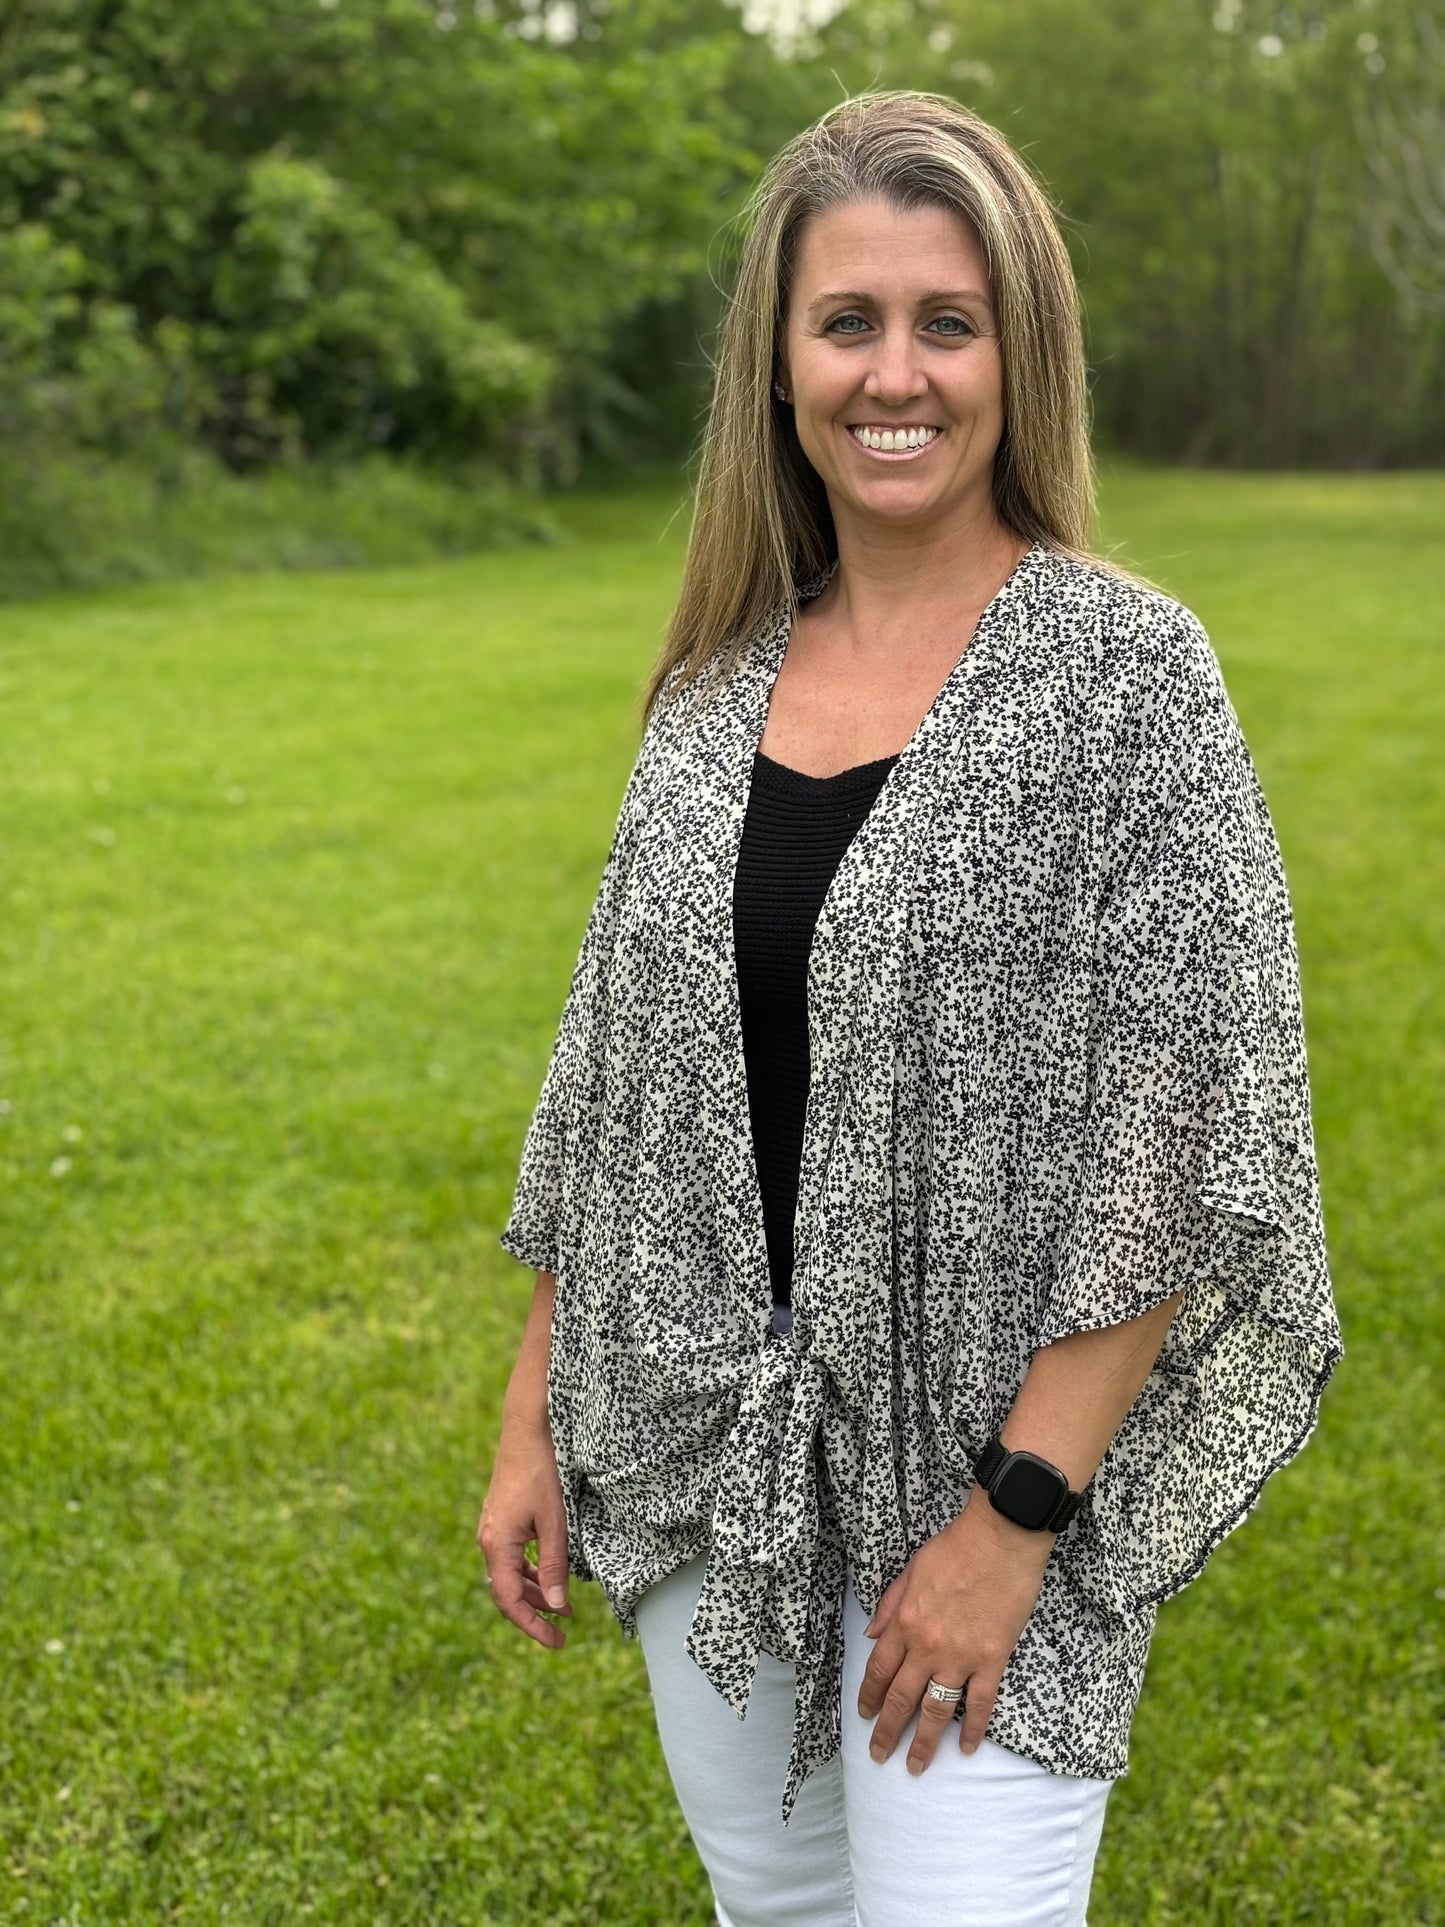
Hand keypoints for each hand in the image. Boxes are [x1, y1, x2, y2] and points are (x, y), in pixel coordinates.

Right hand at [476, 1415, 573, 1648]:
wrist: (527, 1431)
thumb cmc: (542, 1473)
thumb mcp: (555, 1521)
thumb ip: (555, 1564)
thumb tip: (558, 1604)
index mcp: (498, 1545)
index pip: (509, 1601)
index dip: (532, 1626)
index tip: (556, 1642)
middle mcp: (489, 1541)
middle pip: (507, 1592)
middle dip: (535, 1615)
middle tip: (563, 1633)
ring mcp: (493, 1529)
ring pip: (509, 1575)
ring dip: (534, 1593)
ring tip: (563, 1607)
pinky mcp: (501, 1519)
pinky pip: (512, 1557)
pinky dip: (530, 1572)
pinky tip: (549, 1574)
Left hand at [855, 1488, 1052, 1773]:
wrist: (1000, 1540)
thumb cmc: (955, 1548)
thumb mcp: (910, 1569)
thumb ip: (889, 1605)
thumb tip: (870, 1635)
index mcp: (905, 1622)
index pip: (879, 1669)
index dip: (869, 1696)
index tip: (864, 1716)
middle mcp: (928, 1646)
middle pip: (902, 1697)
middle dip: (888, 1731)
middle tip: (879, 1755)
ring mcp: (961, 1656)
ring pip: (936, 1709)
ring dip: (923, 1741)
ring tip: (915, 1766)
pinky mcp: (992, 1659)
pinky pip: (980, 1702)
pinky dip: (972, 1728)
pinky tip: (965, 1747)